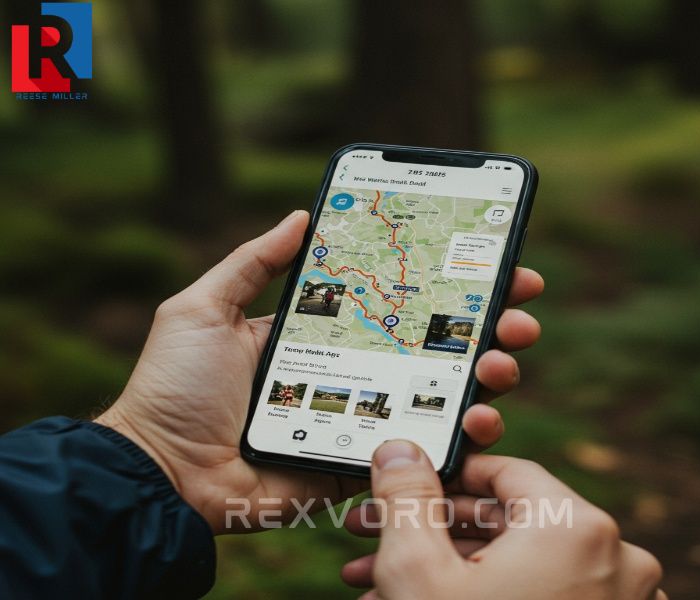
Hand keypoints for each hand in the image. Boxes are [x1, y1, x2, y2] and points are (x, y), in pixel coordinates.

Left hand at [95, 211, 544, 533]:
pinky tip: (481, 417)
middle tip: (517, 312)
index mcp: (327, 334)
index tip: (493, 261)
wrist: (162, 473)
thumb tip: (302, 215)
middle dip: (490, 326)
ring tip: (502, 361)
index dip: (446, 284)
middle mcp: (356, 372)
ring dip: (490, 376)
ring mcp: (364, 418)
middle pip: (437, 347)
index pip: (399, 302)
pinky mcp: (364, 462)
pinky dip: (463, 436)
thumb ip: (252, 263)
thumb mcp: (204, 309)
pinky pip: (424, 451)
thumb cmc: (176, 387)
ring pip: (445, 396)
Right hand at [342, 441, 664, 599]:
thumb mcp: (418, 569)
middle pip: (508, 522)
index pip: (506, 472)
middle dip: (432, 531)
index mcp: (578, 527)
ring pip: (521, 566)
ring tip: (383, 585)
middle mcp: (614, 560)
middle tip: (375, 538)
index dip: (447, 477)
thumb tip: (400, 449)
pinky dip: (491, 596)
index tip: (407, 489)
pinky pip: (544, 598)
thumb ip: (408, 496)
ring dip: (451, 570)